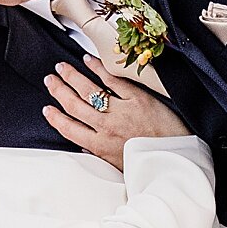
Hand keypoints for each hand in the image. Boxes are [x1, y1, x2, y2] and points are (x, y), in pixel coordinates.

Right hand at [44, 55, 189, 159]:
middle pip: (74, 105)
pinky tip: (88, 61)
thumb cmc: (151, 163)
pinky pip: (112, 81)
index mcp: (100, 147)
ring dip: (72, 77)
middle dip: (59, 91)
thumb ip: (101, 156)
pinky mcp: (138, 99)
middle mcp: (107, 128)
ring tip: (62, 68)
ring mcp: (121, 112)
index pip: (69, 129)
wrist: (179, 158)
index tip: (47, 109)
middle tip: (50, 80)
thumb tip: (85, 148)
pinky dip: (98, 68)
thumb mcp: (120, 167)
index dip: (56, 118)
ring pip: (88, 90)